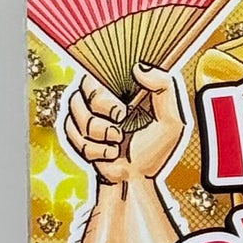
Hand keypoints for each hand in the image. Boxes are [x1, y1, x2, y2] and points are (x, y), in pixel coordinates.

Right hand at [64, 64, 185, 185]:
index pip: (106, 63)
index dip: (111, 82)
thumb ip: (165, 89)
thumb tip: (139, 67)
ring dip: (99, 132)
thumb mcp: (173, 121)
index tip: (123, 108)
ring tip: (118, 141)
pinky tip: (109, 152)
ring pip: (75, 108)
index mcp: (128, 85)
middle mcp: (105, 92)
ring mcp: (87, 109)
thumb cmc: (155, 149)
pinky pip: (69, 130)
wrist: (136, 178)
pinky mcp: (75, 128)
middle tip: (121, 121)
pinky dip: (91, 148)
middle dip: (103, 108)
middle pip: (86, 84)